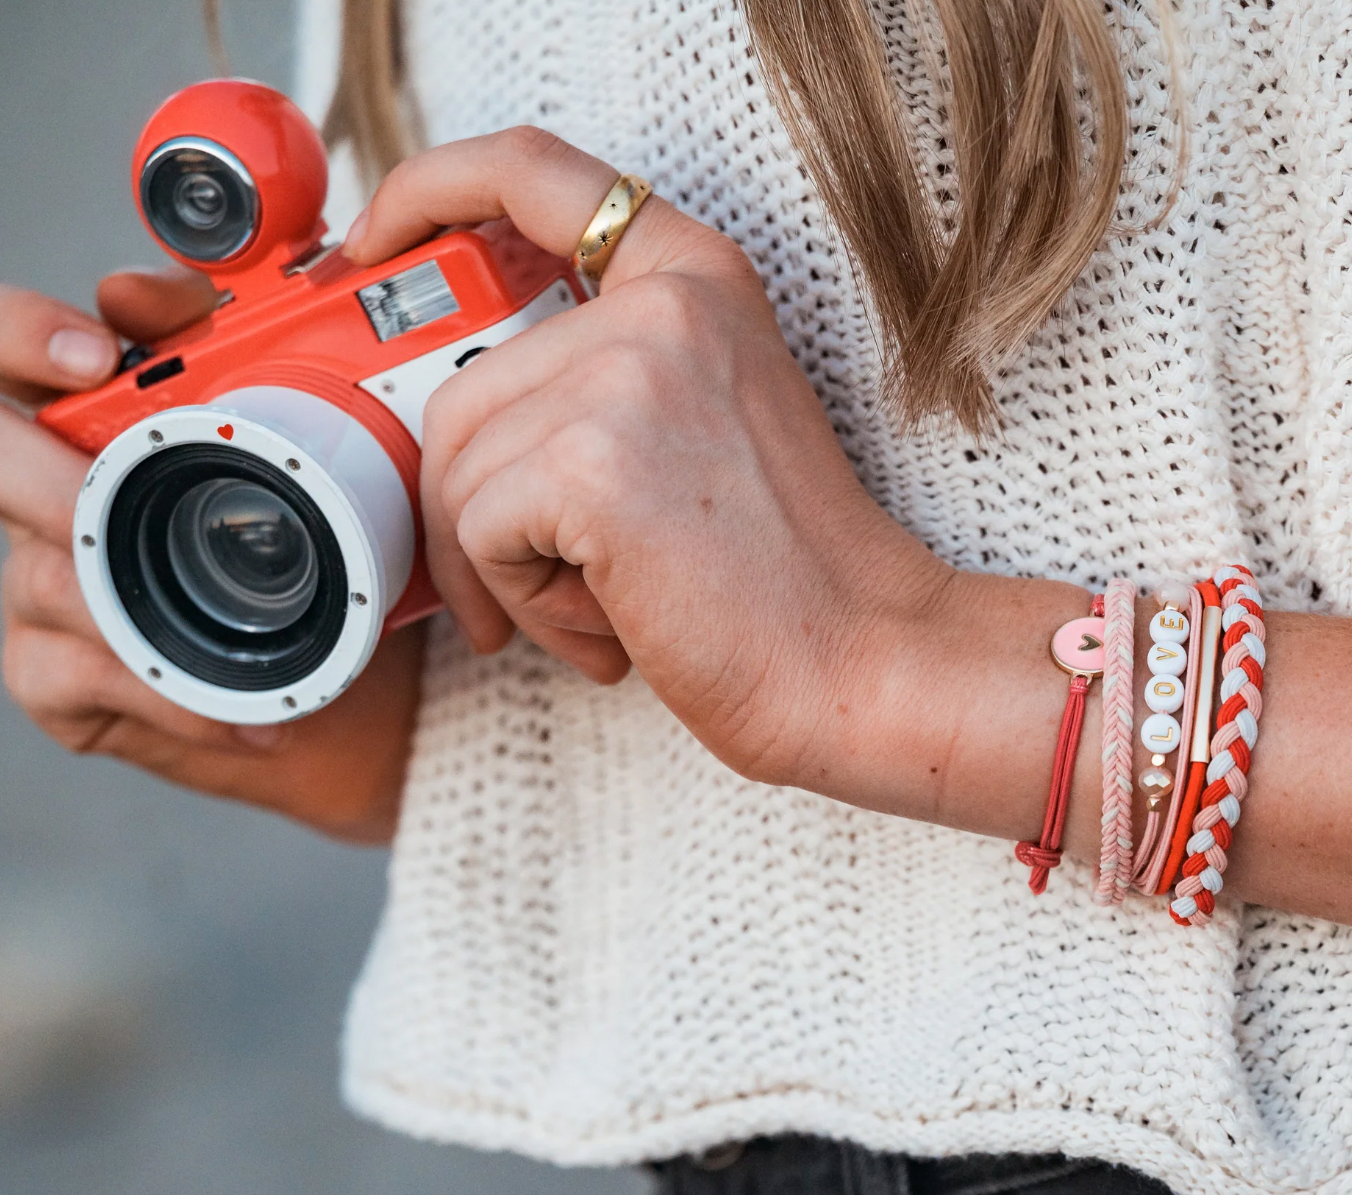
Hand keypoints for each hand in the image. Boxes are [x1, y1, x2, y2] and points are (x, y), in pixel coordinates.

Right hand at [0, 272, 421, 843]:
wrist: (347, 690)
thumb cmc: (318, 564)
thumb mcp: (307, 456)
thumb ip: (243, 365)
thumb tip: (169, 303)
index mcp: (98, 421)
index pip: (16, 348)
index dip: (24, 334)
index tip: (94, 351)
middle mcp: (51, 492)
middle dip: (41, 471)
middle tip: (101, 495)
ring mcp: (43, 583)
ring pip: (49, 578)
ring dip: (139, 606)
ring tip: (228, 629)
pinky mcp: (53, 672)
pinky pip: (81, 676)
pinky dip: (170, 696)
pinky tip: (234, 711)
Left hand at [345, 129, 955, 798]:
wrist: (857, 663)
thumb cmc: (779, 581)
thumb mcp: (693, 435)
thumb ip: (591, 389)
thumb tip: (454, 434)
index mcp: (693, 282)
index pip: (532, 172)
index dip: (429, 191)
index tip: (373, 245)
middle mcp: (661, 307)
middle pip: (462, 390)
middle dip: (470, 512)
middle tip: (527, 590)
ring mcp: (627, 373)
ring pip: (460, 472)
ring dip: (505, 572)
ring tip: (600, 610)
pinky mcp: (592, 461)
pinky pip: (477, 532)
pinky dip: (521, 603)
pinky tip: (607, 626)